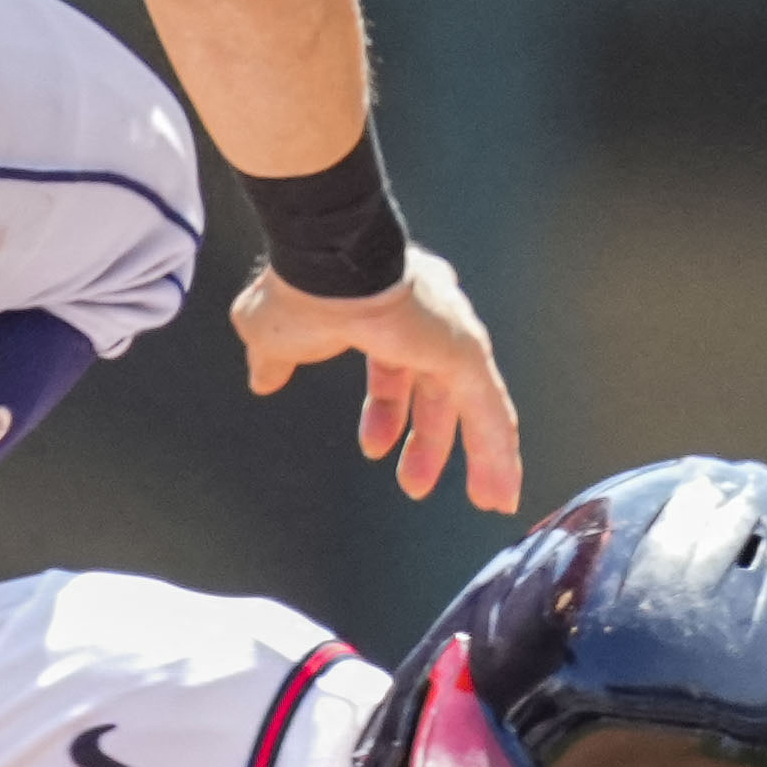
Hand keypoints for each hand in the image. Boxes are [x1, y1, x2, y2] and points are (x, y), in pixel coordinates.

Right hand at [233, 241, 519, 510]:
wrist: (322, 265)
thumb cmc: (298, 289)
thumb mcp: (275, 336)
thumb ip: (276, 359)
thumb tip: (263, 378)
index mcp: (383, 312)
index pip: (396, 368)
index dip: (386, 411)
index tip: (374, 447)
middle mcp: (426, 319)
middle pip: (436, 393)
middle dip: (426, 442)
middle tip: (413, 484)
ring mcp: (449, 335)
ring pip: (475, 406)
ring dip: (481, 458)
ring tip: (489, 501)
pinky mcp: (465, 352)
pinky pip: (491, 412)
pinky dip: (498, 452)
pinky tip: (503, 489)